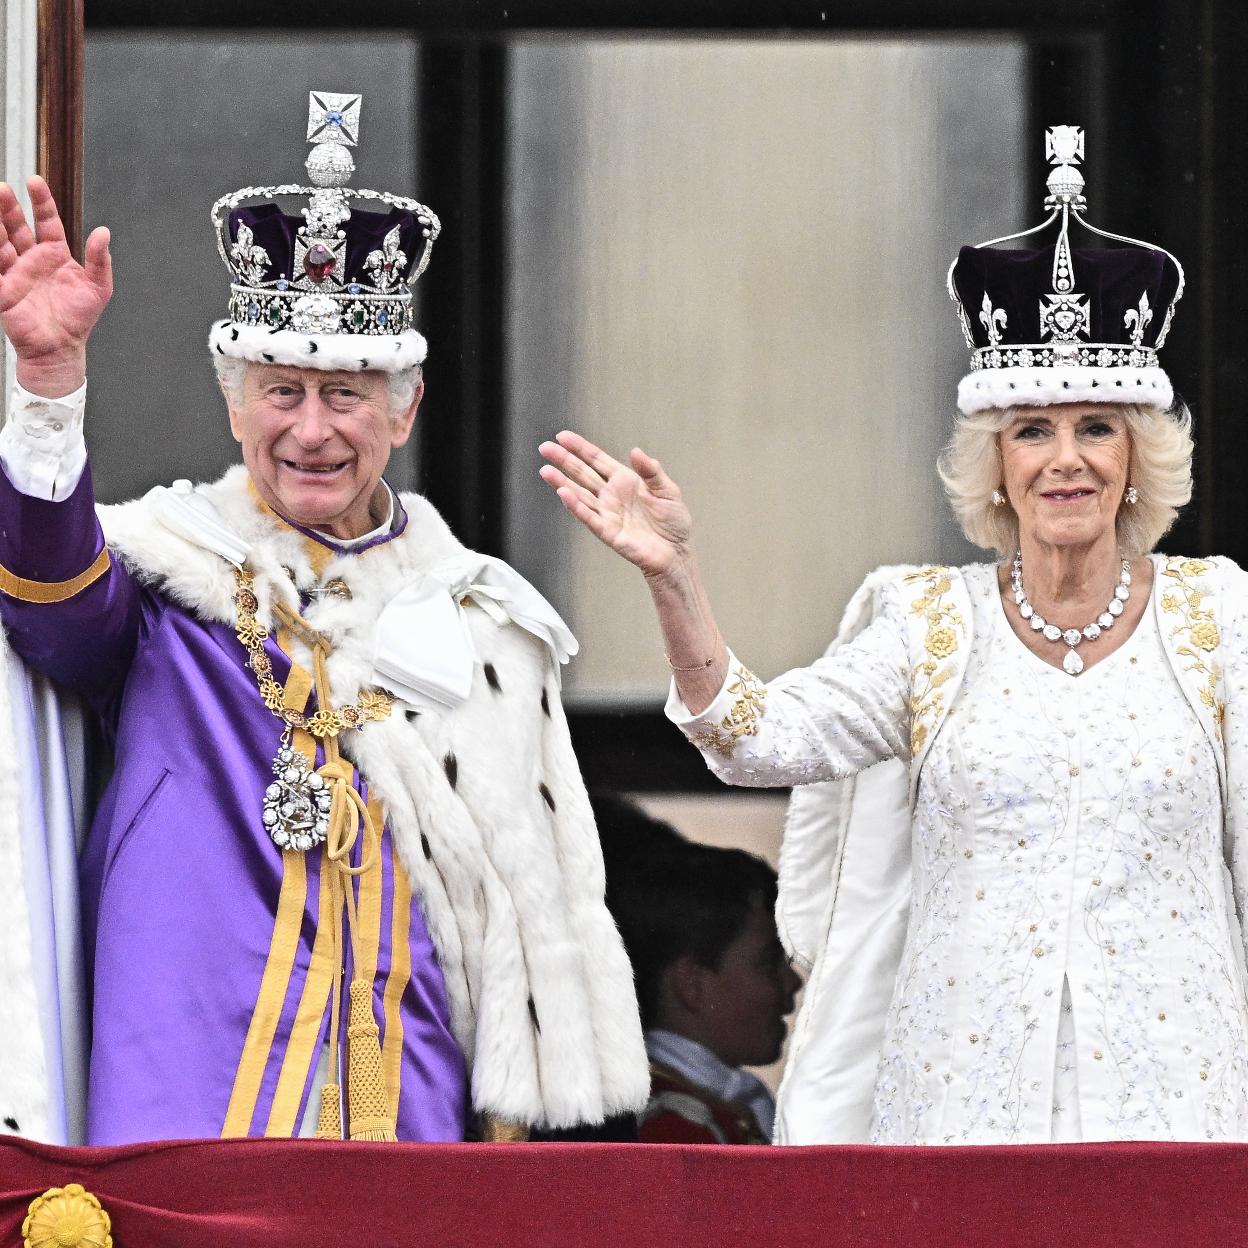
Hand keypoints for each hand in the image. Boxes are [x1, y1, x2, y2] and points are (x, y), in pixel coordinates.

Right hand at [0, 176, 111, 394]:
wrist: (62, 348)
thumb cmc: (79, 319)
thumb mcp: (98, 287)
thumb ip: (99, 259)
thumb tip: (104, 231)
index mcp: (55, 254)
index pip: (46, 221)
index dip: (41, 202)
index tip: (34, 181)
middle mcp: (32, 259)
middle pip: (17, 227)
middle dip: (8, 208)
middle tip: (2, 189)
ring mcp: (15, 272)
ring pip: (0, 242)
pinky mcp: (2, 289)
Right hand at [538, 430, 694, 580]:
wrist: (677, 552)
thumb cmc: (673, 522)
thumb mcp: (667, 490)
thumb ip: (651, 471)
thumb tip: (635, 451)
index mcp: (624, 480)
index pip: (596, 460)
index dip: (579, 448)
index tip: (561, 436)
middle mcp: (611, 495)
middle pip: (582, 474)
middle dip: (563, 460)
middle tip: (544, 448)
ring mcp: (607, 513)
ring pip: (580, 495)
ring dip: (562, 483)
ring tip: (546, 470)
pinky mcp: (608, 532)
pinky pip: (589, 518)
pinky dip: (576, 506)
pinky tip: (564, 494)